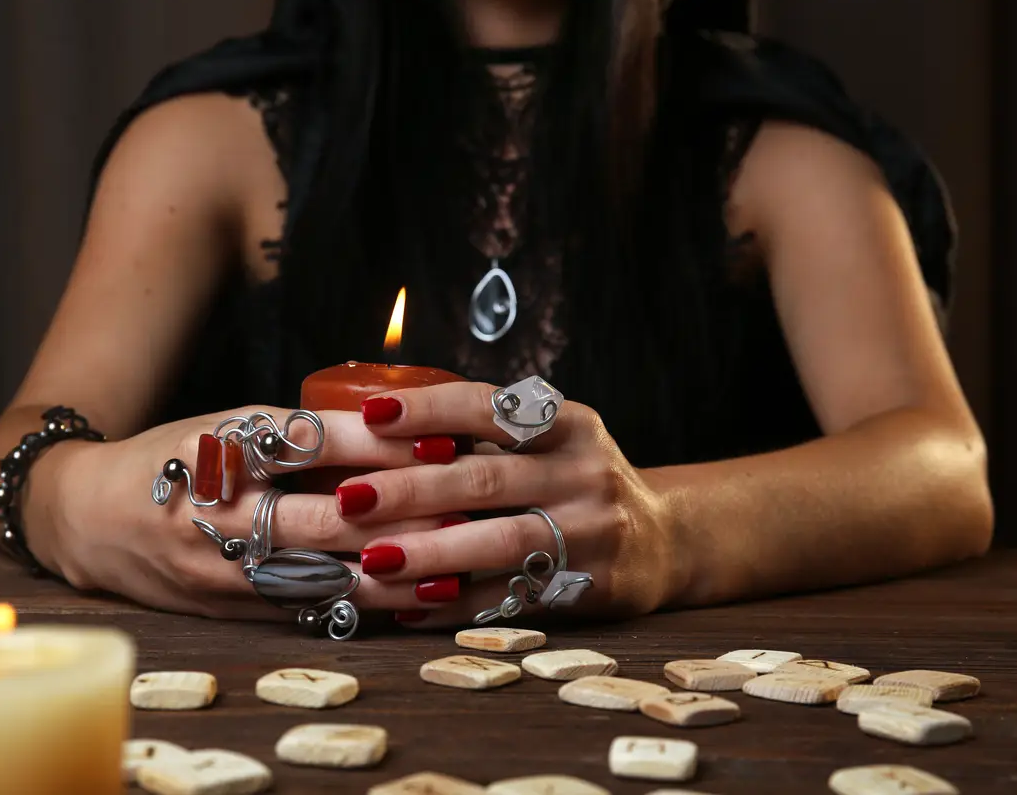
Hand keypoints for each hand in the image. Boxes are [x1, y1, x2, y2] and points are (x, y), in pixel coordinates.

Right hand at [44, 403, 469, 619]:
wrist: (85, 519)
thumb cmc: (172, 459)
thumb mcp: (227, 425)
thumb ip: (300, 432)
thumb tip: (398, 429)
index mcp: (219, 448)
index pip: (309, 442)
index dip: (378, 441)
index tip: (438, 434)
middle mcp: (218, 511)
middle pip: (322, 519)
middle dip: (400, 517)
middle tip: (463, 507)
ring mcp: (220, 569)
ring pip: (320, 576)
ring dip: (391, 573)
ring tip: (451, 564)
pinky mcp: (227, 607)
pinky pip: (304, 609)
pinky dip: (359, 604)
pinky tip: (408, 601)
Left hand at [335, 382, 676, 626]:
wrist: (666, 539)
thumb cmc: (576, 481)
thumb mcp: (552, 441)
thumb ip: (486, 435)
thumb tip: (376, 430)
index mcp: (568, 423)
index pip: (490, 407)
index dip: (429, 410)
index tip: (371, 416)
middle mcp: (585, 471)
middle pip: (486, 478)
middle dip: (412, 489)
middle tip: (351, 499)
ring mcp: (595, 531)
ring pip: (501, 543)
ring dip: (431, 553)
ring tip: (373, 559)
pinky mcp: (596, 585)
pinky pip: (515, 598)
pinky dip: (457, 605)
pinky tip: (409, 608)